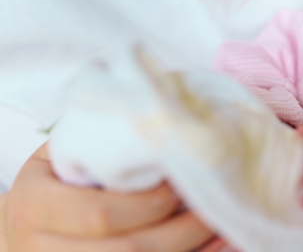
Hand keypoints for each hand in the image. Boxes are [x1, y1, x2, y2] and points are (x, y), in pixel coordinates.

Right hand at [1, 143, 213, 251]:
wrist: (19, 229)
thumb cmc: (50, 184)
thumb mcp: (59, 157)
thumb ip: (99, 145)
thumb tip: (164, 123)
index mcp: (34, 206)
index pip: (101, 213)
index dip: (151, 202)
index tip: (183, 182)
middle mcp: (40, 249)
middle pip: (129, 251)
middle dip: (183, 230)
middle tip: (216, 205)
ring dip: (190, 250)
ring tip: (222, 227)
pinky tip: (212, 247)